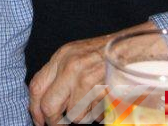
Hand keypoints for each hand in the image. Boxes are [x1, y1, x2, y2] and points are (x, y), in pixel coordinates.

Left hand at [28, 21, 156, 125]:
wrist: (133, 48)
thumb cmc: (105, 54)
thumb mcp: (75, 56)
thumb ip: (59, 75)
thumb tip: (44, 102)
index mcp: (61, 57)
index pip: (36, 86)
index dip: (35, 108)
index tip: (39, 119)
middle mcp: (70, 67)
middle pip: (49, 106)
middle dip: (53, 121)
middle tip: (59, 124)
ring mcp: (87, 79)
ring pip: (73, 115)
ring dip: (80, 118)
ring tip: (90, 105)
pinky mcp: (102, 91)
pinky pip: (91, 116)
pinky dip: (95, 116)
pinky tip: (101, 102)